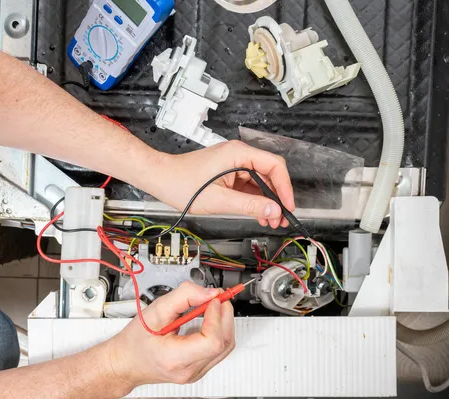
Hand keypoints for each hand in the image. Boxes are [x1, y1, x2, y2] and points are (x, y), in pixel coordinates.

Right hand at [106, 282, 234, 387]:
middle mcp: (189, 370)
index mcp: (175, 358)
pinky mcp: (199, 369)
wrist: (126, 362)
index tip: (211, 300)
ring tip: (211, 306)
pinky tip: (207, 319)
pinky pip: (219, 350)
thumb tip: (209, 293)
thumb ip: (184, 296)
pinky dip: (218, 331)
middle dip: (224, 314)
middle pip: (224, 343)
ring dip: (223, 322)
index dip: (216, 316)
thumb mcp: (155, 311)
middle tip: (216, 297)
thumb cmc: (136, 340)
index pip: (212, 341)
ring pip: (226, 347)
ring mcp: (196, 372)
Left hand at [154, 140, 294, 227]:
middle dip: (276, 198)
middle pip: (269, 174)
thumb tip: (273, 210)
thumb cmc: (181, 183)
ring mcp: (233, 164)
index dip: (285, 187)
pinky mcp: (228, 173)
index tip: (288, 205)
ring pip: (259, 182)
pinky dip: (254, 200)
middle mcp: (237, 155)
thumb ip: (249, 206)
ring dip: (266, 201)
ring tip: (270, 220)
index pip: (274, 165)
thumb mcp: (219, 200)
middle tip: (280, 218)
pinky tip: (258, 213)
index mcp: (237, 154)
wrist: (161, 179)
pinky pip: (248, 185)